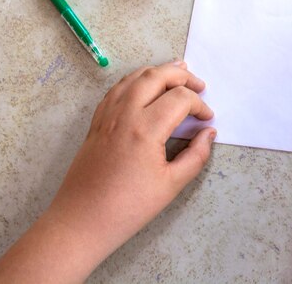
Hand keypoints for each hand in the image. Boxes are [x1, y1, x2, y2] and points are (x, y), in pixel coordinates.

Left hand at [0, 61, 214, 282]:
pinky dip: (136, 80)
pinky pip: (117, 89)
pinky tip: (145, 86)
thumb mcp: (172, 185)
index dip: (199, 104)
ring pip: (134, 77)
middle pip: (156, 76)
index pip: (179, 99)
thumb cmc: (129, 207)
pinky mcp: (97, 121)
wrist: (82, 220)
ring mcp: (107, 115)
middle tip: (199, 84)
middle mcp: (124, 114)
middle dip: (182, 76)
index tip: (208, 118)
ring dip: (158, 71)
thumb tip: (208, 134)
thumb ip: (196, 156)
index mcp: (145, 129)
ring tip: (177, 71)